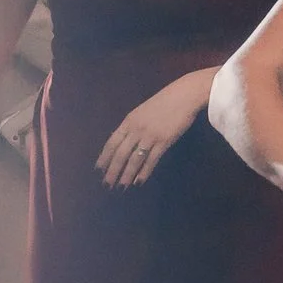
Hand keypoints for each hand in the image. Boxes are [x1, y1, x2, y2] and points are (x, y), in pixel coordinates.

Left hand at [97, 71, 212, 188]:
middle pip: (120, 153)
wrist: (184, 95)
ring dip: (127, 174)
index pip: (112, 142)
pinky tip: (139, 181)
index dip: (104, 157)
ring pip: (134, 159)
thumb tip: (125, 142)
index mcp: (129, 121)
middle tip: (107, 184)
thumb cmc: (165, 102)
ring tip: (122, 186)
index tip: (98, 169)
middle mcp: (136, 129)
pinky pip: (151, 159)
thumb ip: (134, 126)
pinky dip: (144, 171)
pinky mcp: (164, 141)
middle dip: (113, 170)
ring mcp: (150, 135)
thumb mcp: (143, 112)